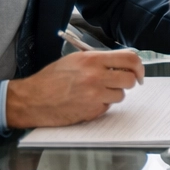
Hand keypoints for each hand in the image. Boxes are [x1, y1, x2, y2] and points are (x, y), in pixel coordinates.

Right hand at [5, 51, 144, 128]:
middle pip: (130, 79)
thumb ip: (98, 61)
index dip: (138, 66)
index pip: (129, 59)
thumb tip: (122, 63)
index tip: (138, 73)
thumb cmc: (51, 79)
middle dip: (128, 82)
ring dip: (113, 95)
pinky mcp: (91, 111)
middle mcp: (95, 76)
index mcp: (91, 60)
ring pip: (120, 95)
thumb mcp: (74, 60)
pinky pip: (107, 107)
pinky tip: (85, 102)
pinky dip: (101, 106)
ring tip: (95, 93)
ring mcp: (94, 95)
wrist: (31, 99)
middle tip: (119, 84)